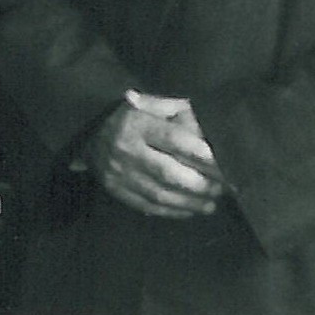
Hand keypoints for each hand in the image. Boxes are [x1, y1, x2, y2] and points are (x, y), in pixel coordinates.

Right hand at [88, 91, 224, 218]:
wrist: (90, 132)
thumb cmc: (134, 115)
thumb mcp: (154, 103)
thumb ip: (180, 111)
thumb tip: (208, 130)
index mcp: (138, 124)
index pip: (175, 140)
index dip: (201, 154)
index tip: (224, 163)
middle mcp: (127, 150)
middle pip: (168, 172)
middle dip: (200, 183)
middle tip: (223, 187)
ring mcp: (119, 173)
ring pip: (159, 194)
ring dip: (189, 202)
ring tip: (212, 203)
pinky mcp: (116, 191)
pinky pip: (147, 206)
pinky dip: (172, 211)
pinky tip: (191, 210)